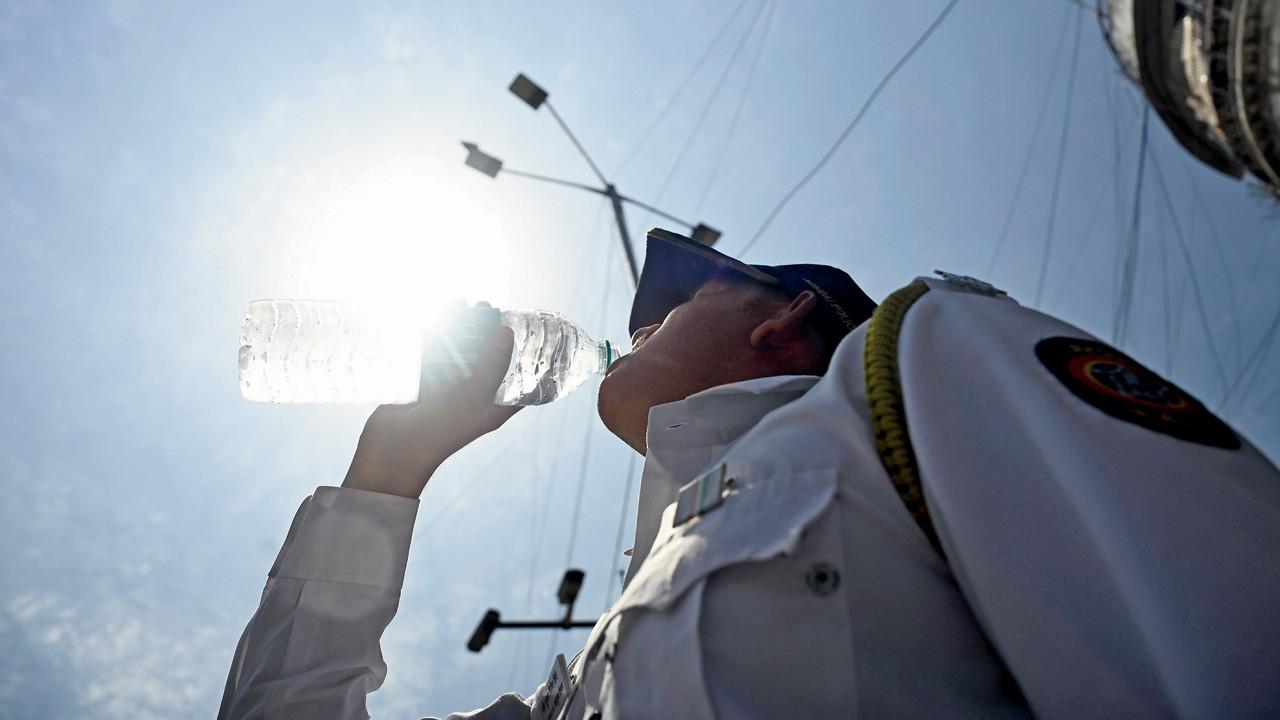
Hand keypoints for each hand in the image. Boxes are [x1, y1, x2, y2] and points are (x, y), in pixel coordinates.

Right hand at [342, 320, 521, 498]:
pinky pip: (434, 357)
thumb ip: (491, 363)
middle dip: (486, 331)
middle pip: (487, 358)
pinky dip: (436, 338)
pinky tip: (436, 317)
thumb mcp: (473, 395)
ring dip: (459, 329)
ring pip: (459, 353)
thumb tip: (506, 332)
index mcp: (495, 406)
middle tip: (484, 307)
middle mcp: (475, 398)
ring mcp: (449, 391)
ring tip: (460, 304)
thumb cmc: (441, 428)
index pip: (519, 379)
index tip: (524, 326)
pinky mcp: (424, 386)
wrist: (394, 450)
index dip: (524, 353)